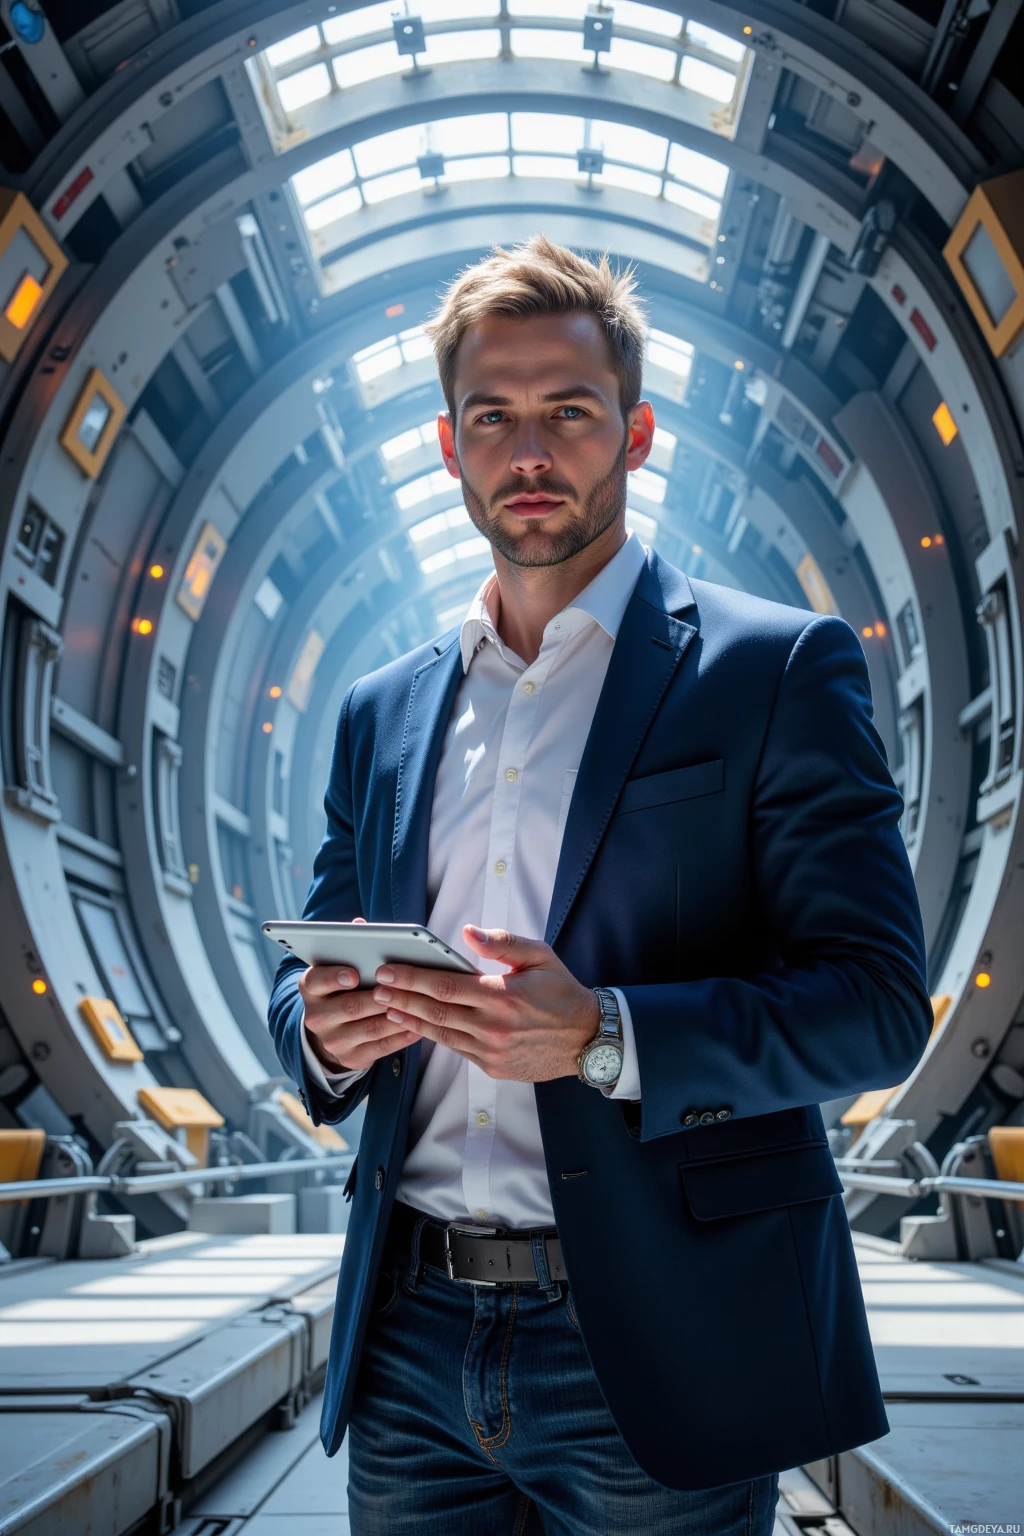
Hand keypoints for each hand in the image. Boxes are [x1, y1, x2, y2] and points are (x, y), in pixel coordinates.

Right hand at [299, 920, 419, 1071]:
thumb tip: (360, 923)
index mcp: (311, 989)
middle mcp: (317, 1016)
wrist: (332, 1031)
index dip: (334, 977)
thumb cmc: (343, 989)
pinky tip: (418, 1026)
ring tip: (416, 1006)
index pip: (316, 981)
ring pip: (369, 1029)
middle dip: (376, 998)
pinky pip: (381, 1048)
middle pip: (349, 1007)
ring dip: (394, 1017)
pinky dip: (402, 1037)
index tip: (354, 974)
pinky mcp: (351, 1058)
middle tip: (398, 989)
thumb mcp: (338, 969)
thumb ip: (349, 946)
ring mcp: (333, 1041)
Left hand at [369, 925, 599, 1081]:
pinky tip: (416, 1024)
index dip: (412, 978)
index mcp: (502, 995)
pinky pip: (455, 1048)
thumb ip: (503, 943)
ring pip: (440, 1033)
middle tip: (376, 988)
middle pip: (434, 1011)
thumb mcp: (540, 956)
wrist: (586, 1039)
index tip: (389, 970)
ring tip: (387, 1007)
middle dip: (401, 998)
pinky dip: (432, 1035)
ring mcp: (491, 1050)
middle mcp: (493, 1026)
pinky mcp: (491, 1066)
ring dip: (409, 1020)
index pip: (445, 985)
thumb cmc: (561, 992)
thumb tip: (468, 932)